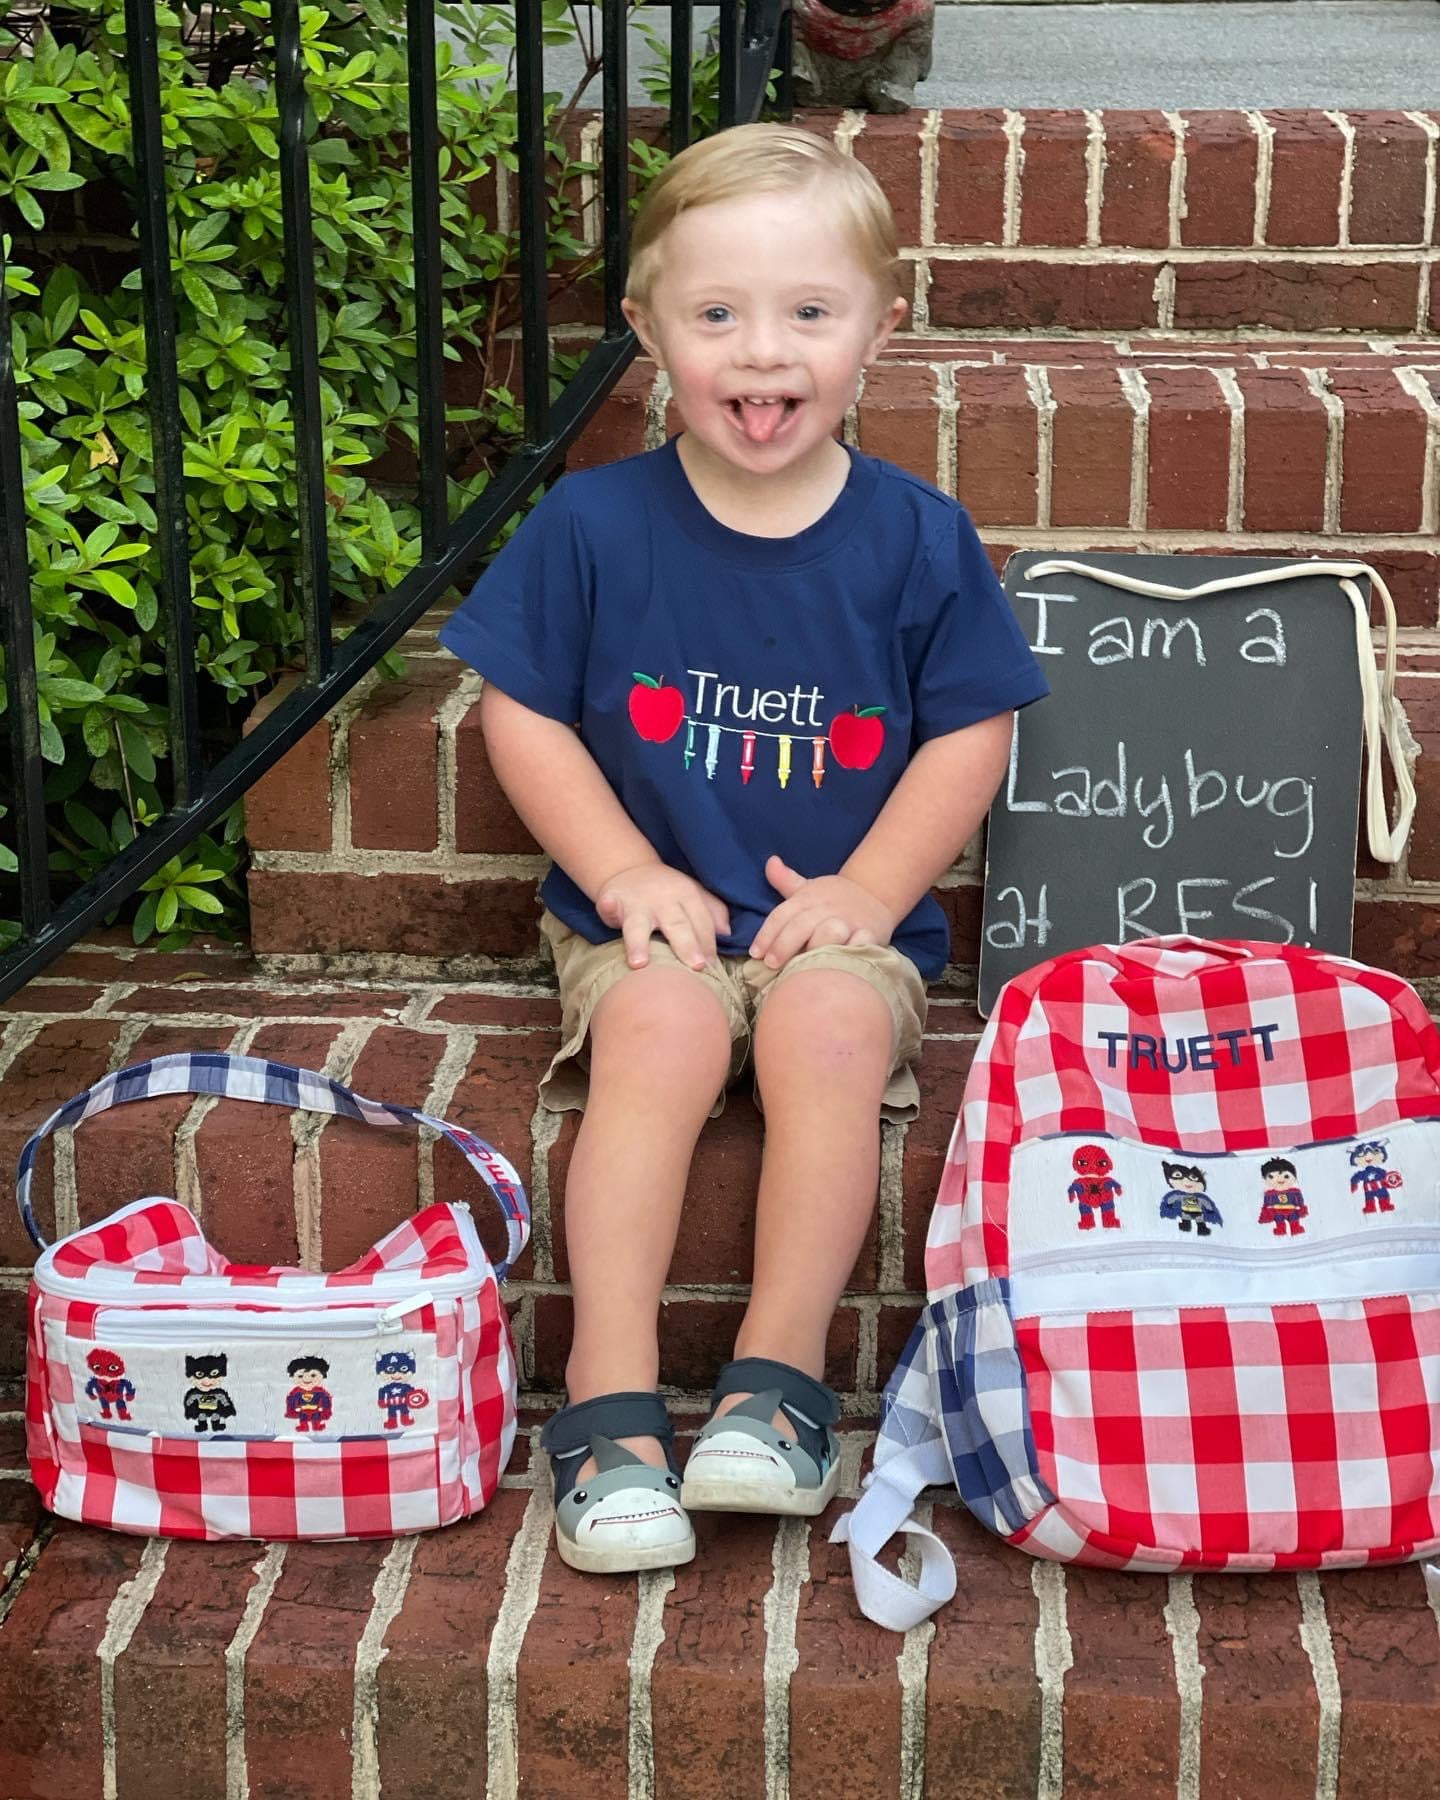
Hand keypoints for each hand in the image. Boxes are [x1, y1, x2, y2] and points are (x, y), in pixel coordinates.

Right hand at [595, 862, 730, 970]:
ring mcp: (637, 901)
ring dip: (639, 942)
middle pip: (677, 924)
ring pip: (639, 924)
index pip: (702, 922)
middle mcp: (663, 899)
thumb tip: (727, 933)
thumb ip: (712, 911)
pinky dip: (606, 907)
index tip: (712, 966)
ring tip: (639, 964)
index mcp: (687, 896)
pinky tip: (606, 909)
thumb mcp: (693, 894)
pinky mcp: (612, 899)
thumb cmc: (667, 891)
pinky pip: (607, 904)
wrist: (631, 870)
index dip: (708, 943)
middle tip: (696, 966)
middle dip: (687, 945)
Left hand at [748, 855, 895, 968]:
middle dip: (783, 945)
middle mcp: (827, 908)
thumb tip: (770, 862)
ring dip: (815, 948)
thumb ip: (785, 881)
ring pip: (830, 932)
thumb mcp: (808, 889)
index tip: (756, 954)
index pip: (782, 915)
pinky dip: (849, 953)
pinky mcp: (870, 932)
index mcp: (808, 898)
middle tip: (771, 965)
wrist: (876, 894)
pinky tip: (836, 967)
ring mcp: (849, 920)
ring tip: (801, 968)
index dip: (767, 934)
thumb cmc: (833, 899)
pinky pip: (860, 944)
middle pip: (801, 925)